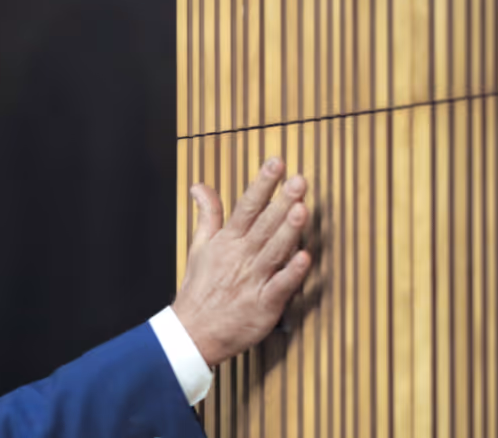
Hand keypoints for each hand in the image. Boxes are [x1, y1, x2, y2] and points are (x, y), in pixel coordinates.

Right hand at [172, 157, 310, 366]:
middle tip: (299, 181)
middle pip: (264, 224)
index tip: (277, 164)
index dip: (262, 184)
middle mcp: (241, 257)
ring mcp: (253, 280)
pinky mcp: (263, 305)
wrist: (192, 332)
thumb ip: (207, 214)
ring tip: (302, 209)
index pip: (246, 207)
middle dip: (282, 201)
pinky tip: (305, 258)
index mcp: (227, 242)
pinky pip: (280, 286)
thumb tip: (199, 186)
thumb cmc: (199, 289)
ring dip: (288, 231)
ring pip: (274, 250)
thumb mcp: (199, 246)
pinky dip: (292, 273)